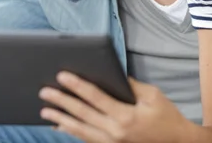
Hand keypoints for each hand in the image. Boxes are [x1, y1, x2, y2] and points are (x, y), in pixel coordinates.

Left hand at [39, 72, 191, 142]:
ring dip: (61, 119)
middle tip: (44, 92)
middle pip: (82, 114)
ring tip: (44, 111)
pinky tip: (59, 125)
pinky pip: (86, 140)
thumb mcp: (153, 96)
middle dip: (62, 102)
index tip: (62, 76)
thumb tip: (112, 75)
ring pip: (80, 130)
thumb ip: (131, 85)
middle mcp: (115, 132)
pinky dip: (71, 132)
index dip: (77, 86)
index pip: (95, 97)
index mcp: (126, 116)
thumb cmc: (167, 117)